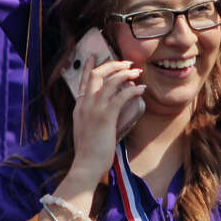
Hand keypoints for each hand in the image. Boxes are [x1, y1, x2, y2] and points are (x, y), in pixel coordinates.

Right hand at [68, 54, 143, 186]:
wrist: (86, 165)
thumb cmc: (89, 152)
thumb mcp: (86, 129)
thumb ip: (93, 117)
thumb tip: (107, 111)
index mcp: (79, 107)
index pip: (83, 80)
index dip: (89, 66)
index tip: (94, 55)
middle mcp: (84, 105)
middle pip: (96, 75)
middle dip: (112, 65)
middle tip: (126, 62)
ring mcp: (94, 110)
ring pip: (109, 82)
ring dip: (125, 74)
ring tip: (136, 72)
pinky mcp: (105, 117)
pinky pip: (121, 96)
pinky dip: (132, 90)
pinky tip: (141, 89)